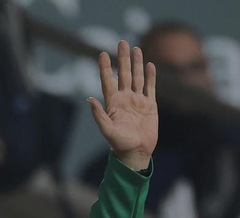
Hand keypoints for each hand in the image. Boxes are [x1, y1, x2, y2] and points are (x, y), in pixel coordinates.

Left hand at [89, 41, 158, 171]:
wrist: (136, 152)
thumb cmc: (119, 144)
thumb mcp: (107, 129)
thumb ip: (99, 115)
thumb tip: (89, 99)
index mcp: (113, 103)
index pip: (108, 81)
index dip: (105, 67)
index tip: (102, 54)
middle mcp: (125, 99)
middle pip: (124, 74)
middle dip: (123, 58)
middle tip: (122, 42)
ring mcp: (138, 101)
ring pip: (137, 77)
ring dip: (137, 63)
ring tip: (136, 49)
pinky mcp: (150, 105)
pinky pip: (150, 87)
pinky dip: (150, 76)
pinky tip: (150, 65)